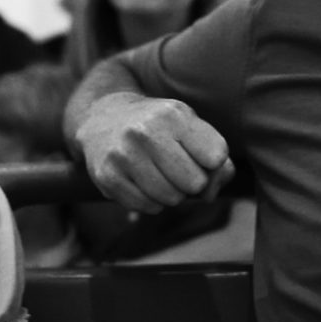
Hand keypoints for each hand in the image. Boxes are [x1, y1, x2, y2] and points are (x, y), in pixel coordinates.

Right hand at [76, 92, 234, 212]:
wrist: (103, 119)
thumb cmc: (158, 127)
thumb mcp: (190, 127)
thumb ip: (217, 160)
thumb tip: (209, 194)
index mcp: (173, 114)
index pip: (216, 157)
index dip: (212, 163)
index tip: (197, 153)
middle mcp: (146, 132)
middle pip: (195, 183)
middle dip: (192, 182)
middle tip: (176, 167)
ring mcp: (124, 155)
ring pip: (172, 199)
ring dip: (172, 194)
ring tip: (159, 174)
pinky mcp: (108, 177)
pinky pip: (147, 207)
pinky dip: (151, 201)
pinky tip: (141, 181)